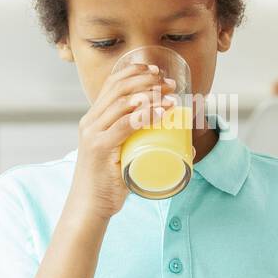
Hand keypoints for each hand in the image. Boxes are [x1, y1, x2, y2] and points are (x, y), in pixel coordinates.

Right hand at [67, 61, 177, 221]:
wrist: (89, 206)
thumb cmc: (109, 182)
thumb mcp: (125, 156)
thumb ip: (148, 148)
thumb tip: (187, 146)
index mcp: (93, 119)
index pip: (111, 84)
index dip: (134, 71)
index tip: (156, 70)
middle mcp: (90, 122)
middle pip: (119, 89)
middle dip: (147, 80)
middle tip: (170, 84)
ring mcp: (93, 135)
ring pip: (122, 104)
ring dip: (149, 95)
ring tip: (170, 96)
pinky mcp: (100, 149)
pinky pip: (124, 126)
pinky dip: (144, 116)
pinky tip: (160, 112)